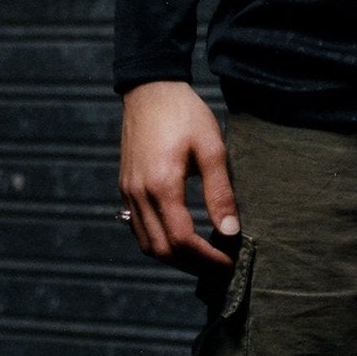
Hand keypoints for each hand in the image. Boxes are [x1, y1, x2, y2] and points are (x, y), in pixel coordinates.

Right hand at [118, 80, 239, 270]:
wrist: (150, 89)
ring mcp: (128, 192)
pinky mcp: (126, 187)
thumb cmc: (185, 114)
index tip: (229, 262)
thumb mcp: (212, 148)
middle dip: (192, 265)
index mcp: (162, 185)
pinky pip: (138, 228)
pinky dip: (159, 242)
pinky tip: (180, 239)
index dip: (207, 258)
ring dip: (174, 257)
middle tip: (219, 267)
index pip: (182, 240)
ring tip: (203, 258)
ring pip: (146, 243)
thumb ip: (220, 192)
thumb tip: (230, 231)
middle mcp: (139, 194)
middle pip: (161, 250)